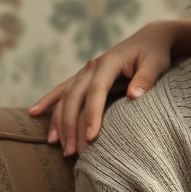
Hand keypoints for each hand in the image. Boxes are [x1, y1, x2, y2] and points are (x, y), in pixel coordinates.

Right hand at [29, 20, 190, 155]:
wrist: (149, 39)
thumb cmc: (155, 54)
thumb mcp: (156, 64)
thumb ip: (146, 79)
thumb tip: (133, 96)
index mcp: (108, 63)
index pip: (96, 91)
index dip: (92, 114)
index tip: (91, 137)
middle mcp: (92, 66)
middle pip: (75, 97)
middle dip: (70, 125)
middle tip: (72, 152)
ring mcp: (85, 71)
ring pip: (65, 97)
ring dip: (58, 120)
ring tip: (55, 144)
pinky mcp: (84, 77)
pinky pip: (63, 90)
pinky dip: (48, 102)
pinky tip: (34, 113)